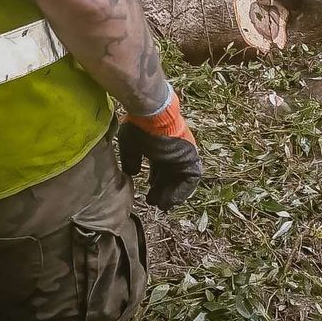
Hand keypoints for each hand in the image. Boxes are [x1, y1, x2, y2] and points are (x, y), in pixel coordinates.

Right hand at [118, 86, 202, 210]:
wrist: (153, 115)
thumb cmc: (140, 127)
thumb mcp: (130, 145)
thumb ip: (131, 159)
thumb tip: (132, 173)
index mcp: (162, 147)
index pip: (161, 168)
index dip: (155, 182)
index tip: (148, 194)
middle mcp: (175, 151)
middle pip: (171, 175)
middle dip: (162, 190)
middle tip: (153, 202)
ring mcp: (184, 154)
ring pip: (181, 179)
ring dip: (171, 193)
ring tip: (161, 205)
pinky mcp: (191, 157)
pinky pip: (191, 179)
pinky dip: (182, 191)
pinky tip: (170, 200)